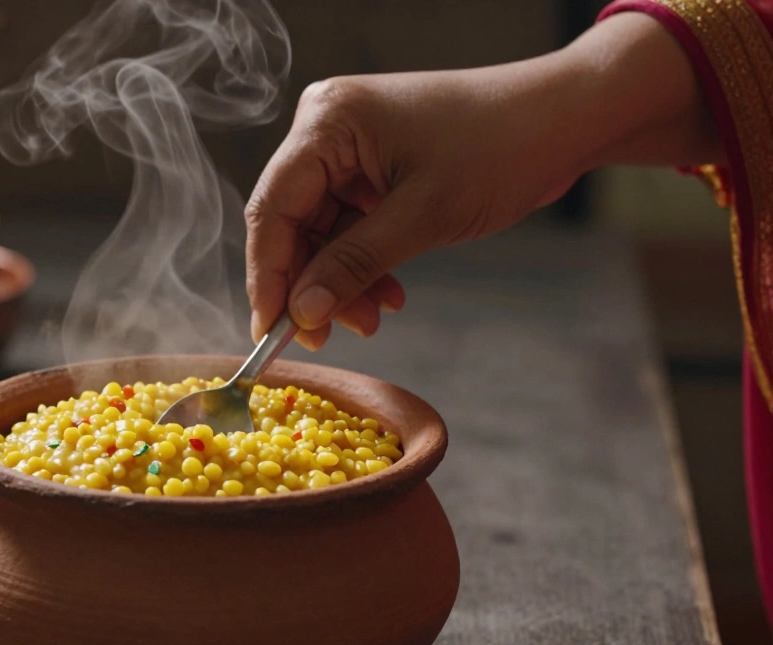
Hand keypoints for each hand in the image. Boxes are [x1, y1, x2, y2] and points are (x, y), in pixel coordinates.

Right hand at [245, 13, 717, 348]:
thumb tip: (300, 314)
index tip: (270, 332)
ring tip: (373, 319)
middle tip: (323, 336)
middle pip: (292, 222)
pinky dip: (364, 263)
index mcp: (327, 122)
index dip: (268, 276)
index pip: (272, 208)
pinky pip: (349, 224)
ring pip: (321, 230)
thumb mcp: (422, 216)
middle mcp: (327, 129)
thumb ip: (352, 266)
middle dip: (311, 283)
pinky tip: (388, 294)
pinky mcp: (373, 165)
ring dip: (341, 280)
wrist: (566, 118)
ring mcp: (350, 147)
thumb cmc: (501, 148)